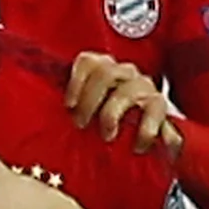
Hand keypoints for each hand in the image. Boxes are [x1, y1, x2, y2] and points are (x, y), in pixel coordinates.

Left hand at [66, 51, 180, 154]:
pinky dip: (146, 131)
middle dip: (90, 100)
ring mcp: (143, 86)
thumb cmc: (102, 120)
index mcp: (102, 68)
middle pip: (105, 73)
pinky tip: (138, 146)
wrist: (141, 137)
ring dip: (112, 114)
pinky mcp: (160, 106)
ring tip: (107, 136)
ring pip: (127, 92)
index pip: (88, 61)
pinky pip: (154, 114)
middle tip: (80, 124)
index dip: (76, 81)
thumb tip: (48, 114)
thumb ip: (72, 106)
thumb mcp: (85, 110)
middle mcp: (124, 72)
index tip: (68, 105)